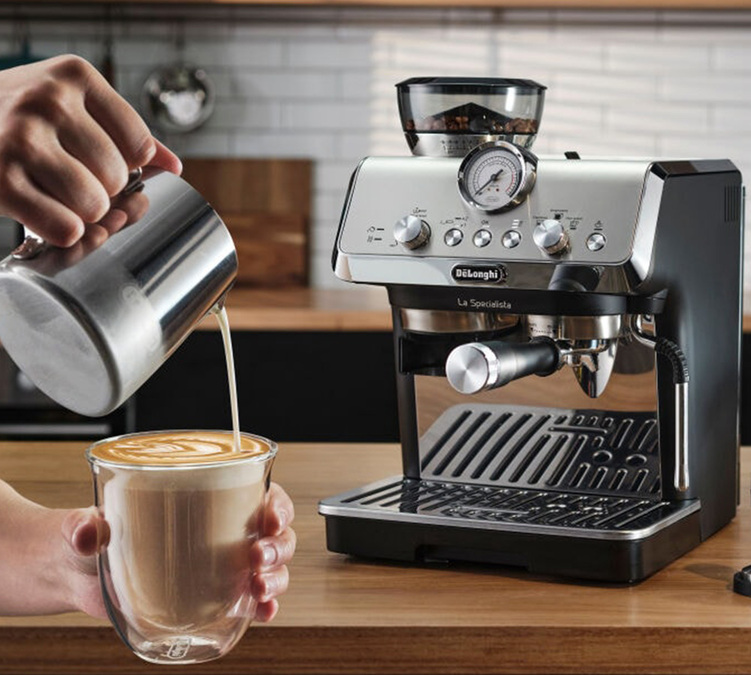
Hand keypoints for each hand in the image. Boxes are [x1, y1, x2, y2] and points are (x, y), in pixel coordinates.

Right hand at [0, 54, 181, 247]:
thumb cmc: (19, 118)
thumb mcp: (70, 105)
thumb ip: (124, 132)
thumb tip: (174, 166)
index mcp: (76, 76)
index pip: (139, 145)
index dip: (126, 165)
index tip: (97, 160)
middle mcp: (49, 99)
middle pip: (118, 178)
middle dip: (102, 190)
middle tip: (72, 180)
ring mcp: (21, 138)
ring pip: (95, 204)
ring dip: (82, 212)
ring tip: (57, 194)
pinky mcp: (0, 180)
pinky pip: (66, 227)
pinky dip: (62, 232)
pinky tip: (44, 214)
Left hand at [61, 481, 295, 621]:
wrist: (78, 571)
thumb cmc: (93, 532)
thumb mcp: (87, 522)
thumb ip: (85, 525)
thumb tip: (87, 533)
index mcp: (208, 500)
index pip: (260, 493)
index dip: (277, 503)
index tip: (270, 517)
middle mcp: (225, 531)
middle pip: (276, 534)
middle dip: (278, 547)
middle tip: (257, 558)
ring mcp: (223, 566)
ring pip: (273, 568)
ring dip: (276, 578)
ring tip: (259, 588)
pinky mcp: (214, 597)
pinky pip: (253, 602)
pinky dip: (265, 608)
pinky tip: (262, 612)